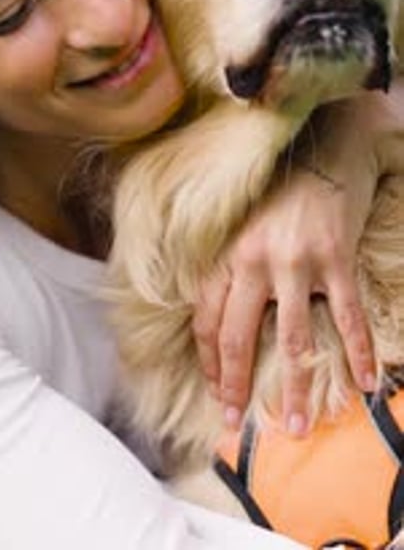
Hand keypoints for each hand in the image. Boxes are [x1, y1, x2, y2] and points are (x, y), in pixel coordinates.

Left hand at [193, 93, 387, 435]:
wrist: (324, 146)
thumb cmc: (279, 190)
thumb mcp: (241, 224)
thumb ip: (229, 266)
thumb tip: (217, 314)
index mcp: (228, 253)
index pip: (207, 321)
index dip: (209, 362)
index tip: (215, 391)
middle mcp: (256, 260)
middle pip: (238, 338)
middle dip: (236, 387)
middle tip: (237, 424)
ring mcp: (298, 261)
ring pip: (294, 337)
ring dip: (295, 387)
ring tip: (294, 424)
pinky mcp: (337, 258)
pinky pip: (346, 316)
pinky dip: (356, 352)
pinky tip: (364, 382)